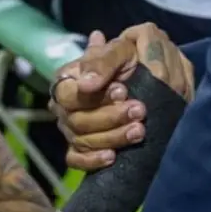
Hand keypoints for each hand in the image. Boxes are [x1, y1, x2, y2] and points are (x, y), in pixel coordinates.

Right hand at [49, 23, 193, 170]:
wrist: (146, 78)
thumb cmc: (128, 60)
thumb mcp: (120, 51)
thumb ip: (102, 61)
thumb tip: (86, 84)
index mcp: (66, 81)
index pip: (68, 95)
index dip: (95, 97)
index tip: (123, 90)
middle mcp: (64, 108)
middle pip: (77, 121)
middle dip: (110, 117)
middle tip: (140, 111)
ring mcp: (71, 130)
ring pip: (82, 141)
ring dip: (112, 137)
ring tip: (140, 130)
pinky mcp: (81, 149)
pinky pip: (77, 160)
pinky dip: (92, 160)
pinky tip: (112, 157)